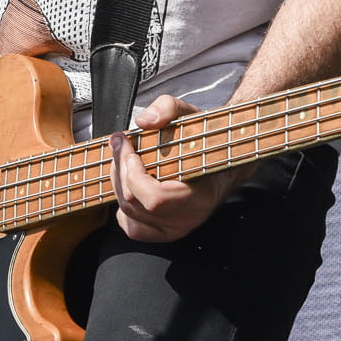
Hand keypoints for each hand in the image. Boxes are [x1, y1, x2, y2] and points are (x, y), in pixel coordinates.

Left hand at [108, 95, 250, 242]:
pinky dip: (123, 209)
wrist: (222, 163)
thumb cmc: (206, 140)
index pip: (155, 197)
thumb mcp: (190, 114)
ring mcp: (177, 228)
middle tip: (119, 144)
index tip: (126, 144)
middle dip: (119, 169)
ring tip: (121, 162)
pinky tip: (128, 188)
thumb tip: (144, 121)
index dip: (132, 172)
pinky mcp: (166, 232)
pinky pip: (134, 228)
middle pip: (135, 203)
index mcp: (200, 196)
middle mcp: (188, 218)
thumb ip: (168, 108)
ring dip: (118, 185)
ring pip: (130, 215)